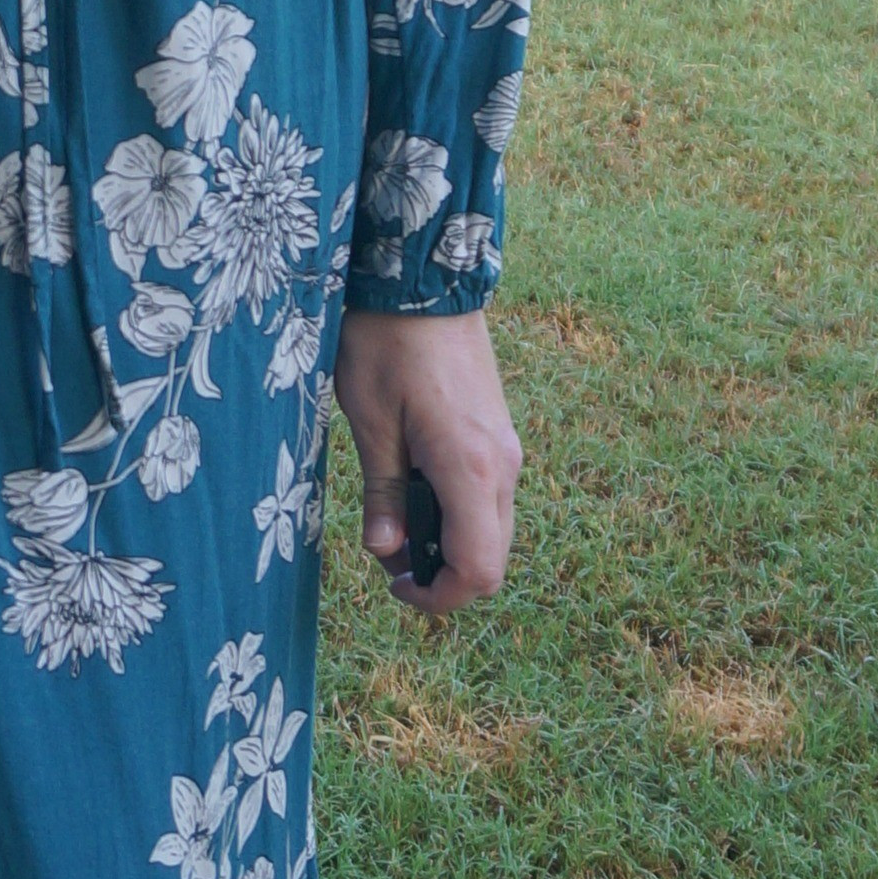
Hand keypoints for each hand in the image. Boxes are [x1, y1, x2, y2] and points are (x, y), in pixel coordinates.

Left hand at [338, 308, 520, 617]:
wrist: (424, 282)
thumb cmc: (386, 344)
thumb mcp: (370, 422)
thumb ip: (383, 493)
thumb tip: (386, 553)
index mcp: (470, 468)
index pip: (478, 570)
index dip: (438, 596)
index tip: (394, 585)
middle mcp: (502, 466)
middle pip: (490, 558)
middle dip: (439, 572)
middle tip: (385, 553)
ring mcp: (507, 450)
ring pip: (490, 529)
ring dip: (447, 542)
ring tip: (393, 517)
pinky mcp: (498, 436)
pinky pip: (487, 497)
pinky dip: (456, 513)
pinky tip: (413, 486)